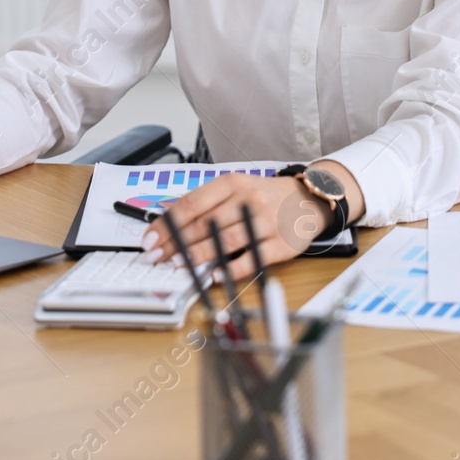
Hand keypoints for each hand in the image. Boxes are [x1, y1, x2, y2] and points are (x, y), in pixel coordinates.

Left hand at [140, 161, 364, 286]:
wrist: (309, 199)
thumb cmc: (265, 197)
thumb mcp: (235, 188)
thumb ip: (205, 203)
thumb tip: (167, 221)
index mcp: (232, 183)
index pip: (192, 203)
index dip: (167, 223)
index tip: (150, 239)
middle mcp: (249, 200)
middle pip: (206, 223)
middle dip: (177, 243)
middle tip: (157, 257)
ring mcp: (266, 222)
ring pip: (227, 239)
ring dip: (200, 254)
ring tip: (180, 265)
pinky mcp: (282, 244)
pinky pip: (253, 259)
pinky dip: (232, 269)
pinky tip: (215, 275)